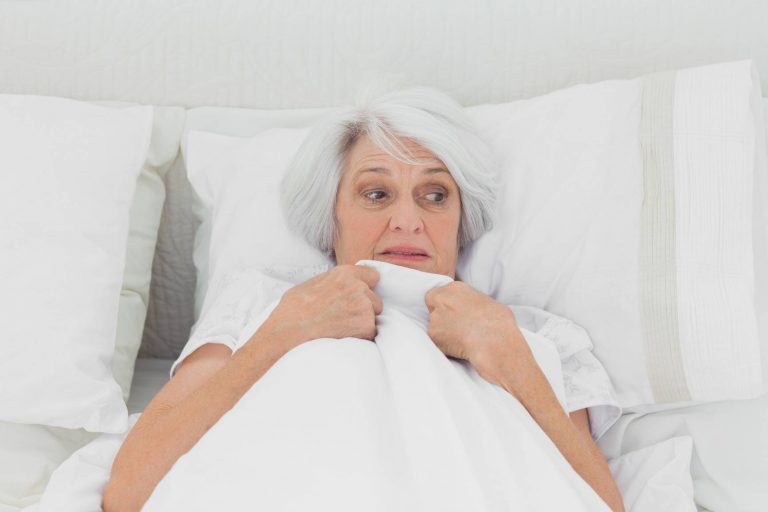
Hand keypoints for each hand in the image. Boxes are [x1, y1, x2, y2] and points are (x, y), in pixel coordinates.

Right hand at [260, 265, 382, 350]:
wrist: (288, 334)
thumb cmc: (293, 312)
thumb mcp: (310, 285)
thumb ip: (332, 282)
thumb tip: (340, 284)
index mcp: (344, 274)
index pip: (372, 276)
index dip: (366, 288)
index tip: (359, 296)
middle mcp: (357, 287)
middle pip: (375, 299)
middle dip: (363, 309)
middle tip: (342, 318)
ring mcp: (364, 307)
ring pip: (374, 317)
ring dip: (362, 324)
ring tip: (339, 329)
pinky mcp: (366, 326)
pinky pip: (371, 333)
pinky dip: (361, 338)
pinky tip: (342, 337)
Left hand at [424, 281, 535, 392]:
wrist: (494, 341)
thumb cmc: (498, 322)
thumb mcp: (488, 303)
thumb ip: (472, 303)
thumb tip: (473, 311)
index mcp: (455, 288)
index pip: (439, 293)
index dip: (445, 304)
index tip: (454, 312)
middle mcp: (442, 299)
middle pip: (432, 305)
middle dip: (440, 315)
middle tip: (454, 326)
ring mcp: (435, 317)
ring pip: (434, 325)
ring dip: (443, 332)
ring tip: (462, 339)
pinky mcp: (433, 335)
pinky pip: (436, 341)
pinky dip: (444, 346)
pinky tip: (459, 347)